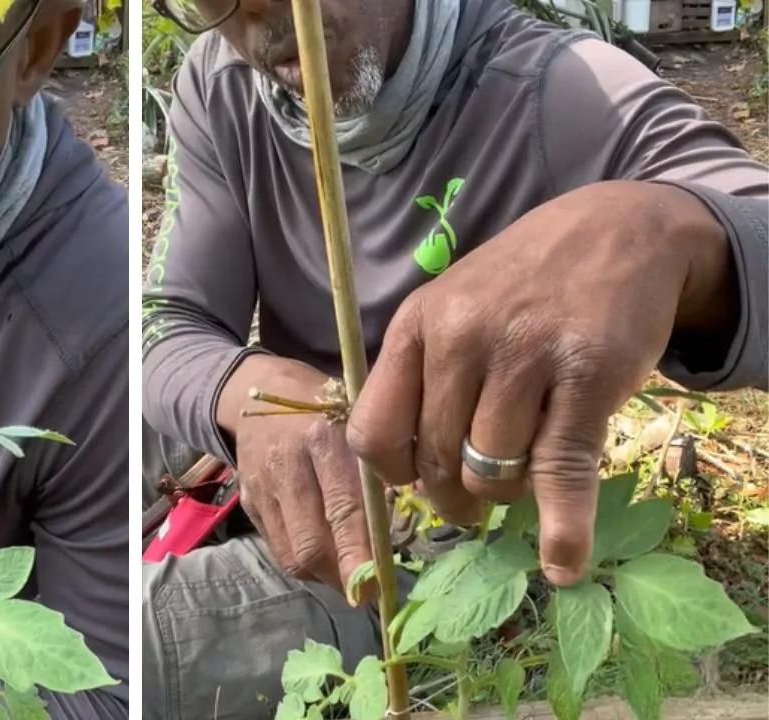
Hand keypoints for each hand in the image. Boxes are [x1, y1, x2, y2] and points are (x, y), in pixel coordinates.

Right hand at [217, 354, 373, 597]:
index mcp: (323, 438)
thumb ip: (378, 473)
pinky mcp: (247, 500)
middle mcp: (287, 464)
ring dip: (322, 574)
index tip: (376, 587)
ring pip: (291, 554)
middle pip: (310, 543)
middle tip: (366, 588)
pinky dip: (302, 560)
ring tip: (345, 573)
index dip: (359, 554)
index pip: (344, 509)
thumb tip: (402, 531)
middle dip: (341, 576)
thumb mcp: (359, 424)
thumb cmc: (327, 407)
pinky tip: (321, 553)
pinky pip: (276, 546)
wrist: (261, 388)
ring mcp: (261, 485)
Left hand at [347, 181, 733, 586]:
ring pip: (493, 471)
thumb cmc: (522, 283)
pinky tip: (561, 561)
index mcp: (416, 325)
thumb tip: (401, 468)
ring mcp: (523, 355)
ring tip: (520, 478)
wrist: (617, 231)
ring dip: (506, 494)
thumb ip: (422, 375)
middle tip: (474, 503)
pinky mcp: (587, 376)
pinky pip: (559, 471)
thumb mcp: (453, 307)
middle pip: (437, 461)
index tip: (418, 480)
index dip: (394, 474)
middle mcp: (460, 338)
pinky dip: (562, 526)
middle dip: (455, 498)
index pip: (374, 431)